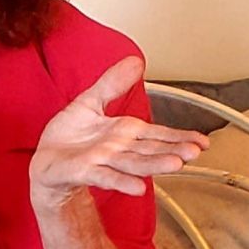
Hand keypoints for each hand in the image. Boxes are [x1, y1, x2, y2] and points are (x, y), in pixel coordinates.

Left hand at [29, 56, 208, 207]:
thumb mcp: (90, 101)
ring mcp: (102, 162)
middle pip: (150, 150)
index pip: (158, 135)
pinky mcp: (83, 171)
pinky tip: (138, 188)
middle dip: (173, 150)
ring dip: (154, 165)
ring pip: (133, 163)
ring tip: (175, 165)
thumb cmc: (69, 136)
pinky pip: (104, 175)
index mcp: (124, 134)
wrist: (45, 160)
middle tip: (195, 152)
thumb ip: (113, 84)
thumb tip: (136, 60)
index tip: (202, 142)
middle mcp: (118, 150)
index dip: (180, 137)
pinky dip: (121, 181)